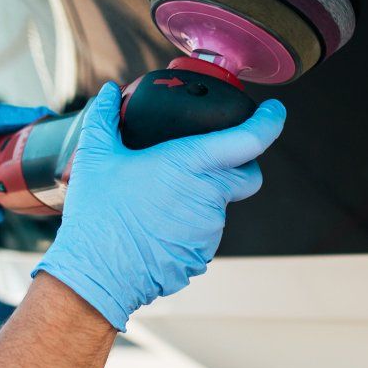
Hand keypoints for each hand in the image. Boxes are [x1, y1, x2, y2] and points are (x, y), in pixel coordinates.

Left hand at [0, 100, 48, 221]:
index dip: (22, 115)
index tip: (48, 117)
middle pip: (5, 115)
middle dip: (33, 122)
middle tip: (63, 132)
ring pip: (5, 122)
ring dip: (28, 130)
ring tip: (57, 140)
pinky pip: (0, 131)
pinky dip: (17, 138)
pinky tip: (38, 150)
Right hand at [34, 83, 284, 329]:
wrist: (96, 274)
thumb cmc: (99, 214)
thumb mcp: (94, 157)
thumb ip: (104, 118)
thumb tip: (109, 93)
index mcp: (189, 163)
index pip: (250, 140)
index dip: (269, 122)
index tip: (273, 112)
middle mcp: (208, 195)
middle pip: (247, 175)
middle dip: (240, 164)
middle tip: (210, 159)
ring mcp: (208, 229)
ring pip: (221, 206)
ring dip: (204, 198)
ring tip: (163, 199)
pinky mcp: (201, 256)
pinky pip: (205, 234)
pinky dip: (190, 227)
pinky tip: (158, 226)